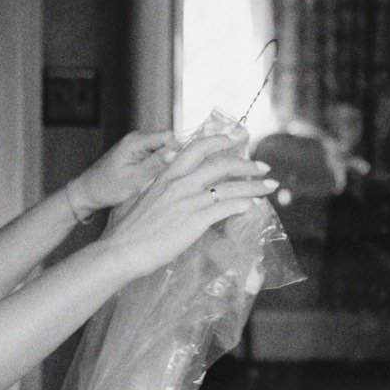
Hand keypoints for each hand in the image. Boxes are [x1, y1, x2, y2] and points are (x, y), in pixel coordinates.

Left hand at [69, 130, 178, 213]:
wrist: (88, 192)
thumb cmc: (107, 188)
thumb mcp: (135, 179)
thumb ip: (155, 164)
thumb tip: (175, 152)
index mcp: (135, 141)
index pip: (167, 136)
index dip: (175, 150)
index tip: (174, 167)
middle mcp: (135, 138)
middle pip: (165, 141)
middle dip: (169, 157)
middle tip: (162, 175)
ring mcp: (134, 144)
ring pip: (160, 148)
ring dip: (161, 162)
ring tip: (153, 177)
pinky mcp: (134, 152)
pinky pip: (152, 154)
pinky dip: (154, 165)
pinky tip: (148, 176)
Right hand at [99, 130, 276, 280]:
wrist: (119, 251)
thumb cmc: (123, 233)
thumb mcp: (137, 202)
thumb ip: (153, 193)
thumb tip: (158, 194)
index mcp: (165, 176)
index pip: (197, 148)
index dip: (220, 141)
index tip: (236, 139)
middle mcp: (179, 183)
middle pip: (221, 163)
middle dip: (247, 163)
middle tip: (263, 167)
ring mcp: (188, 201)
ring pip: (230, 186)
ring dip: (254, 185)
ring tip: (270, 186)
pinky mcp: (195, 221)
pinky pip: (227, 207)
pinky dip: (244, 204)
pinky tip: (254, 206)